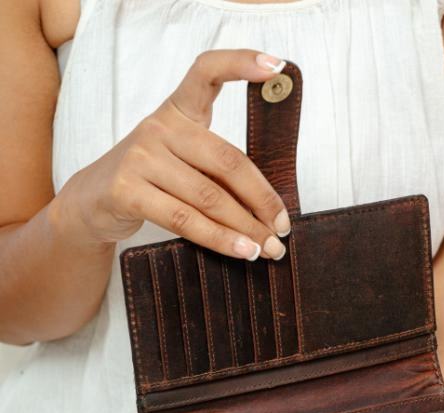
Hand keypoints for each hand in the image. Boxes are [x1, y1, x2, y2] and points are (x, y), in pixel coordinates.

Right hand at [56, 50, 290, 260]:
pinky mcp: (127, 190)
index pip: (206, 72)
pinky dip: (220, 239)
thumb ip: (217, 172)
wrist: (92, 202)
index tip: (275, 66)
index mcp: (179, 111)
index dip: (240, 63)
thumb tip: (270, 210)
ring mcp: (141, 156)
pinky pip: (185, 220)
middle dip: (263, 200)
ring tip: (269, 248)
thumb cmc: (150, 181)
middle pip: (228, 161)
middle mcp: (160, 127)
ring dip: (246, 228)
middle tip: (283, 228)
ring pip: (209, 197)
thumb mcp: (183, 163)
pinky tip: (241, 251)